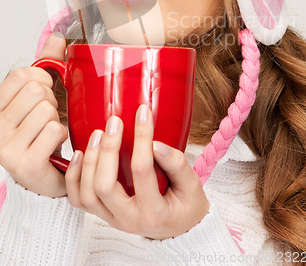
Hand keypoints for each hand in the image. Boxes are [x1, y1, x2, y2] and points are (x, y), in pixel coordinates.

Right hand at [0, 34, 68, 196]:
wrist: (44, 175)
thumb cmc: (41, 132)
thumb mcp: (41, 94)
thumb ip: (47, 65)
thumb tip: (58, 36)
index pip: (22, 74)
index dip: (42, 78)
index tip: (44, 91)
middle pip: (37, 91)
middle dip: (52, 101)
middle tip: (49, 116)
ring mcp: (6, 147)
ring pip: (47, 111)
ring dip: (58, 120)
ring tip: (50, 131)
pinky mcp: (24, 164)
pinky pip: (54, 131)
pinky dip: (61, 135)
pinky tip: (55, 144)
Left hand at [65, 105, 209, 238]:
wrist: (179, 230)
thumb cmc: (186, 205)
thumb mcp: (192, 185)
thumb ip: (177, 164)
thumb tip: (155, 144)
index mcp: (154, 212)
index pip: (142, 170)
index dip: (142, 138)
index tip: (142, 113)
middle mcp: (128, 220)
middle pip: (105, 186)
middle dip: (107, 150)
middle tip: (114, 122)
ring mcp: (112, 219)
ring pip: (87, 194)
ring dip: (89, 161)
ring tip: (97, 134)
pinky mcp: (102, 214)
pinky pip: (79, 200)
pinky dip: (74, 177)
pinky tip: (79, 153)